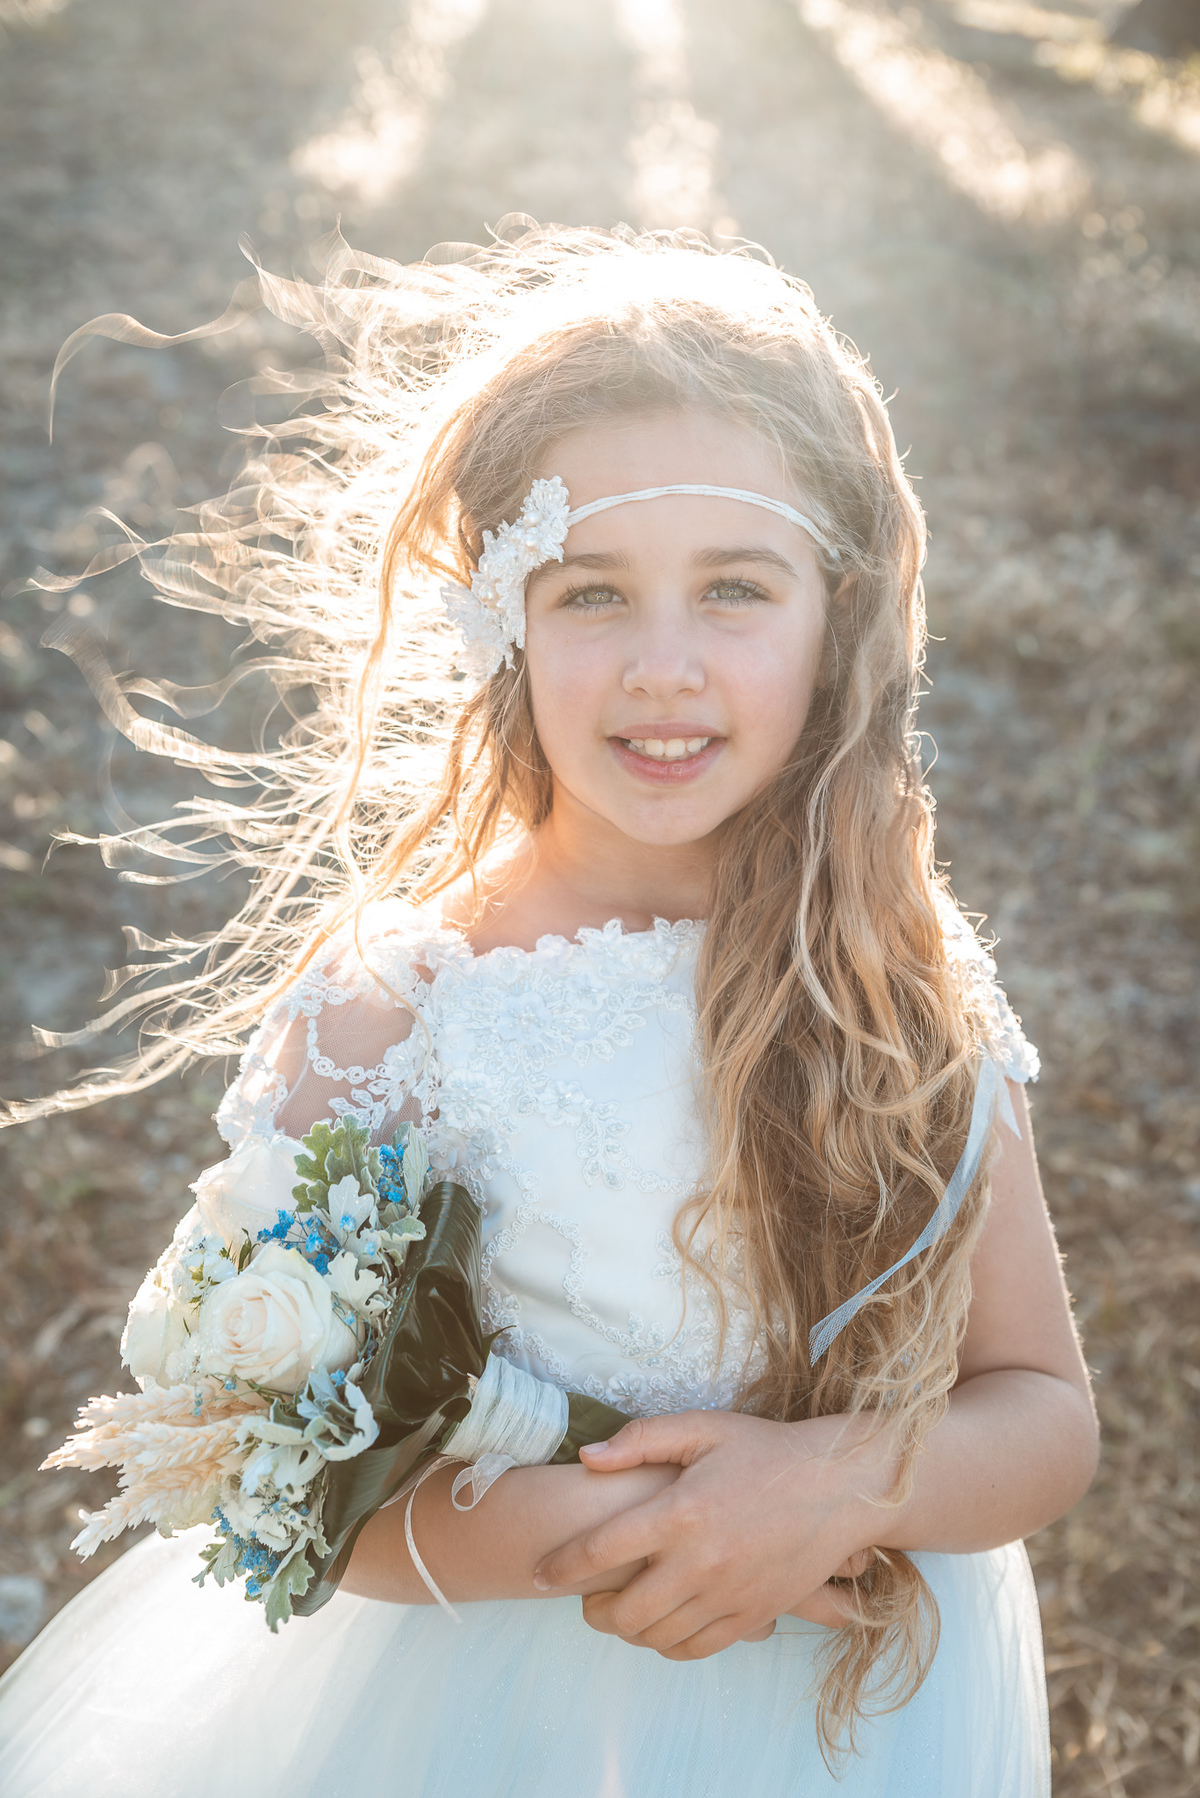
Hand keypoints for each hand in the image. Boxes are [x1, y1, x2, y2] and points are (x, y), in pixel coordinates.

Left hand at [532, 1410, 891, 1660]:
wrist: (840, 1487)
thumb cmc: (766, 1450)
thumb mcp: (703, 1427)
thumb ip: (641, 1440)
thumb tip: (588, 1459)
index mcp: (682, 1511)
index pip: (602, 1549)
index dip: (561, 1565)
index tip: (538, 1572)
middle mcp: (701, 1561)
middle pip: (623, 1609)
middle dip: (591, 1608)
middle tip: (583, 1598)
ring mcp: (728, 1595)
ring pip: (657, 1636)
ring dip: (626, 1629)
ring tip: (618, 1611)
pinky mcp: (752, 1617)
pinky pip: (696, 1648)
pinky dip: (667, 1645)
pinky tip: (661, 1625)